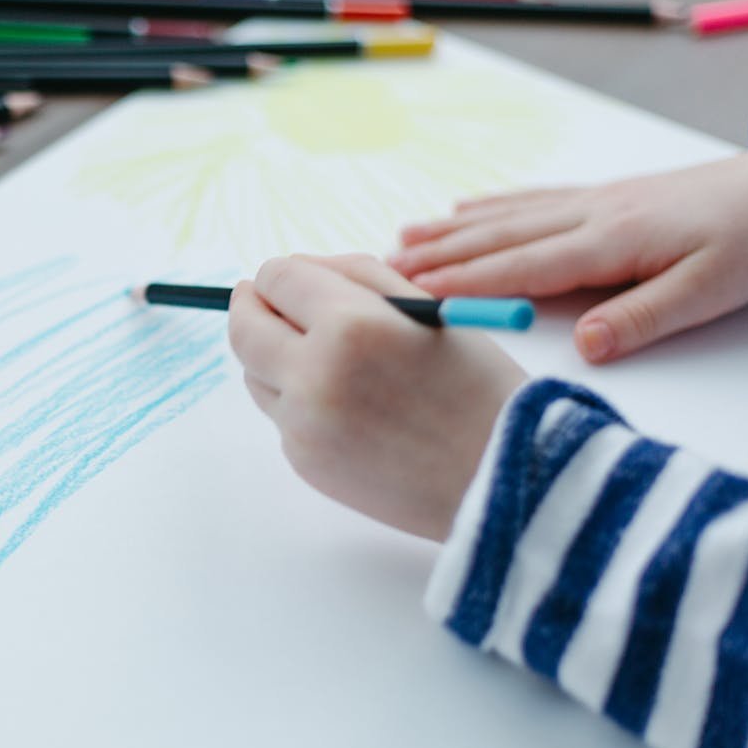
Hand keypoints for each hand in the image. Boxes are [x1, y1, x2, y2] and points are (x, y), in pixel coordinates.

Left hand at [228, 255, 526, 540]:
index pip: (277, 279)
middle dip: (252, 309)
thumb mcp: (429, 309)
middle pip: (244, 329)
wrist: (503, 478)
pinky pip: (282, 416)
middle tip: (263, 304)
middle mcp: (315, 375)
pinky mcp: (304, 461)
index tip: (284, 280)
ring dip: (273, 358)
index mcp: (350, 325)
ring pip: (255, 374)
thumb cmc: (477, 386)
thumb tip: (291, 268)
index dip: (278, 275)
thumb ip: (354, 276)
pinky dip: (300, 402)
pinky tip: (348, 406)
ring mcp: (304, 424)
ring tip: (322, 358)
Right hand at [390, 137, 747, 363]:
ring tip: (402, 238)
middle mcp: (592, 215)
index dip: (463, 284)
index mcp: (610, 243)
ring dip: (451, 230)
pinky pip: (534, 199)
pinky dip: (492, 205)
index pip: (520, 268)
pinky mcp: (608, 195)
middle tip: (380, 269)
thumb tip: (586, 347)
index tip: (411, 296)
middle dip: (436, 256)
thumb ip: (643, 319)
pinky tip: (466, 207)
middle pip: (498, 238)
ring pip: (507, 216)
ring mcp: (597, 201)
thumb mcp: (711, 292)